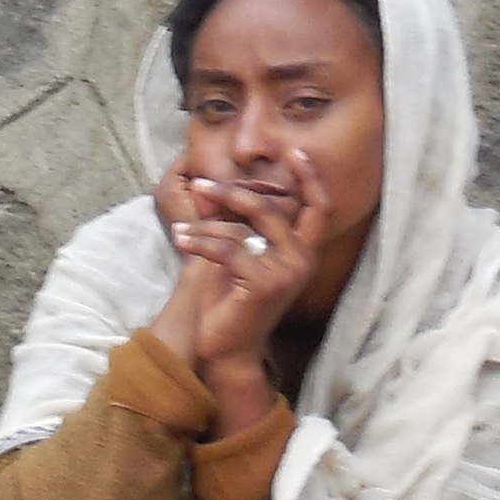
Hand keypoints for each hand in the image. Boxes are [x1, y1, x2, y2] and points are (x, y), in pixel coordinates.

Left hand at [150, 148, 331, 424]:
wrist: (226, 349)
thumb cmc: (230, 302)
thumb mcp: (235, 256)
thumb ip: (231, 222)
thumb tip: (210, 185)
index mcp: (302, 252)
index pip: (318, 207)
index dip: (310, 177)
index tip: (293, 150)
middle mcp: (302, 260)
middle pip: (272, 208)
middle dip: (233, 193)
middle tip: (201, 184)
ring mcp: (286, 273)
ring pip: (245, 227)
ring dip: (206, 223)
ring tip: (181, 226)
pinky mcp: (264, 284)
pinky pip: (229, 249)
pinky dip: (201, 242)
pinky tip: (181, 239)